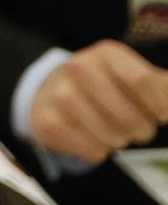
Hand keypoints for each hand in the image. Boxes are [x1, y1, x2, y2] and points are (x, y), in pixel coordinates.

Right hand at [28, 40, 167, 164]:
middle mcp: (79, 67)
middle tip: (138, 128)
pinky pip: (91, 150)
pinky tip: (95, 138)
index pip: (143, 81)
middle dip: (142, 130)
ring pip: (112, 136)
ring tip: (116, 132)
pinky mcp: (49, 121)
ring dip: (120, 141)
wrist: (52, 92)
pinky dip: (100, 151)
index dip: (160, 106)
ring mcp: (61, 94)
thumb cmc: (107, 87)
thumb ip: (162, 86)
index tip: (161, 115)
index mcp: (107, 54)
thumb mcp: (133, 76)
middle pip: (130, 116)